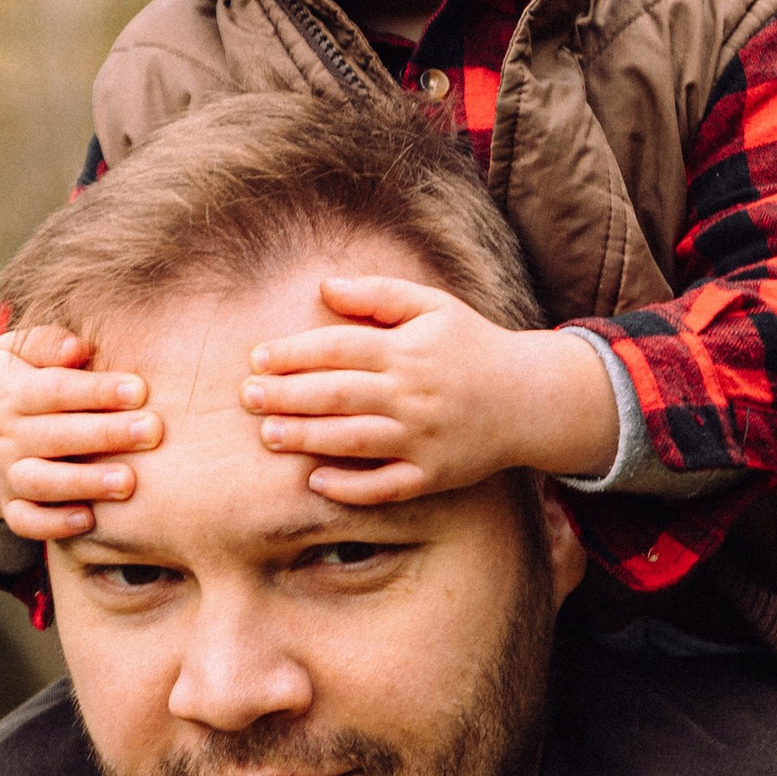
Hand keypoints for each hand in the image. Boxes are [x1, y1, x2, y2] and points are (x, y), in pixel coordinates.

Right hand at [0, 326, 156, 539]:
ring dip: (83, 483)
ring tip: (128, 482)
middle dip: (104, 434)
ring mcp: (4, 474)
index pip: (54, 389)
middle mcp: (5, 434)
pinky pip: (24, 521)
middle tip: (152, 432)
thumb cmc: (4, 384)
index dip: (95, 390)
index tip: (139, 389)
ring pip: (40, 482)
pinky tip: (89, 520)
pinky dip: (52, 525)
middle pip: (54, 435)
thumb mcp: (11, 352)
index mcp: (10, 391)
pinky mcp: (6, 506)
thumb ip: (46, 343)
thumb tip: (79, 347)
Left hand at [239, 275, 621, 501]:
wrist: (529, 398)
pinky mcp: (433, 475)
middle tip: (247, 398)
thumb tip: (324, 288)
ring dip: (307, 439)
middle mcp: (414, 395)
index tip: (256, 359)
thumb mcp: (433, 306)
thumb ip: (378, 295)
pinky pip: (386, 487)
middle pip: (339, 394)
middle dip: (288, 396)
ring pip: (354, 440)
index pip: (340, 349)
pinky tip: (315, 482)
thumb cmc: (471, 346)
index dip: (294, 354)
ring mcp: (423, 439)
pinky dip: (351, 487)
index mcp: (409, 350)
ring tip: (268, 436)